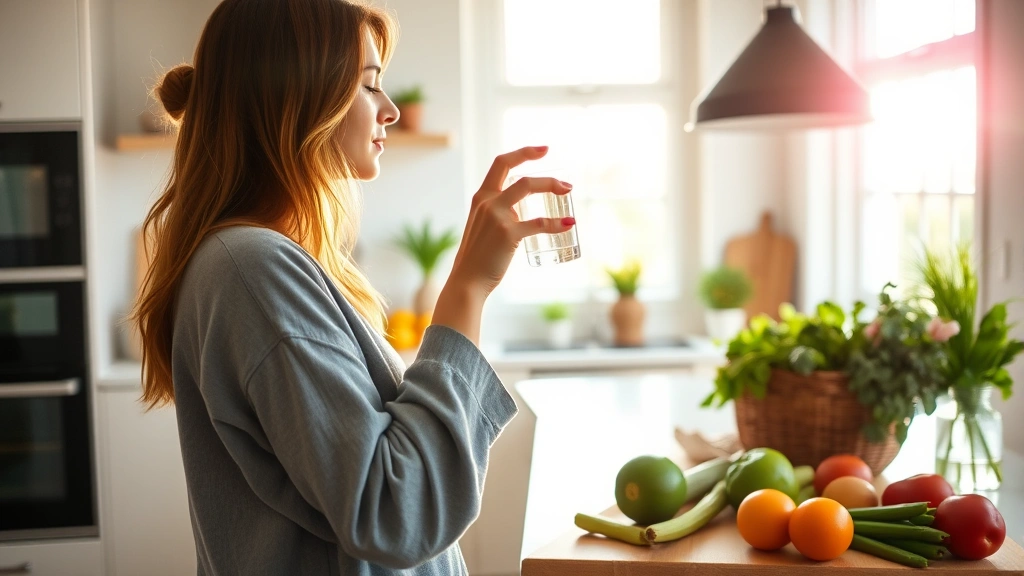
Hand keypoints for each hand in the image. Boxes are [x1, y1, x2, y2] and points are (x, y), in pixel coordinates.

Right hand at [448, 145, 574, 296]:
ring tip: (567, 193)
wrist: (467, 281)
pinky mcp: (508, 233)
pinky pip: (538, 224)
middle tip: (564, 180)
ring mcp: (497, 216)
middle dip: (542, 168)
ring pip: (528, 187)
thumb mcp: (482, 226)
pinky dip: (556, 223)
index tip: (542, 150)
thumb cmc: (477, 257)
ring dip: (551, 186)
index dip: (523, 153)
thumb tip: (519, 214)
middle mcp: (487, 202)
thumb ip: (497, 214)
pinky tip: (568, 224)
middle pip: (518, 173)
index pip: (500, 164)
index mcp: (481, 198)